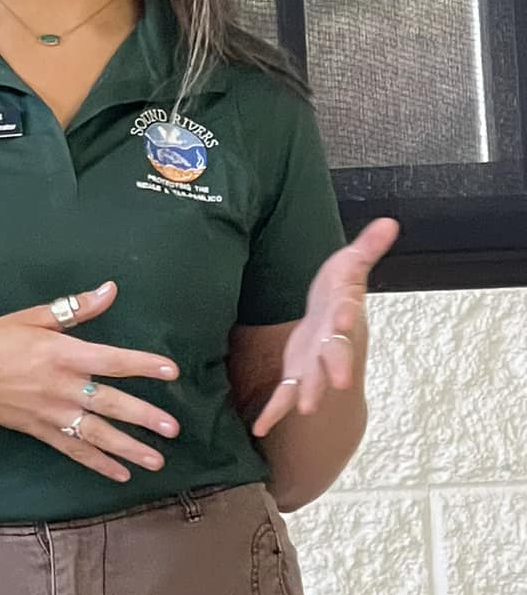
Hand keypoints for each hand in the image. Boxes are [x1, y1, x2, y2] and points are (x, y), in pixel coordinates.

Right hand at [0, 282, 180, 482]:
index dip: (142, 364)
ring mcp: (52, 413)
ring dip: (129, 447)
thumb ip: (74, 307)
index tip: (171, 371)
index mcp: (61, 353)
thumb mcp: (32, 317)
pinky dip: (99, 463)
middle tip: (173, 429)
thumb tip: (110, 290)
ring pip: (97, 433)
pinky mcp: (42, 431)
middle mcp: (62, 386)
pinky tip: (122, 473)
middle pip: (109, 402)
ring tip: (158, 460)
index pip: (110, 360)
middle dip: (143, 416)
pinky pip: (75, 450)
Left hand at [251, 218, 399, 436]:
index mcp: (342, 318)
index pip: (348, 315)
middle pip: (335, 357)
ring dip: (307, 395)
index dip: (348, 315)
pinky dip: (273, 412)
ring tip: (304, 409)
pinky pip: (284, 398)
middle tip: (337, 381)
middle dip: (335, 367)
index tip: (346, 315)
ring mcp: (314, 366)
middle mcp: (331, 346)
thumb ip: (367, 248)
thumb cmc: (337, 295)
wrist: (331, 328)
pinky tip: (258, 426)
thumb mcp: (349, 267)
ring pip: (312, 383)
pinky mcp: (295, 377)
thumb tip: (390, 221)